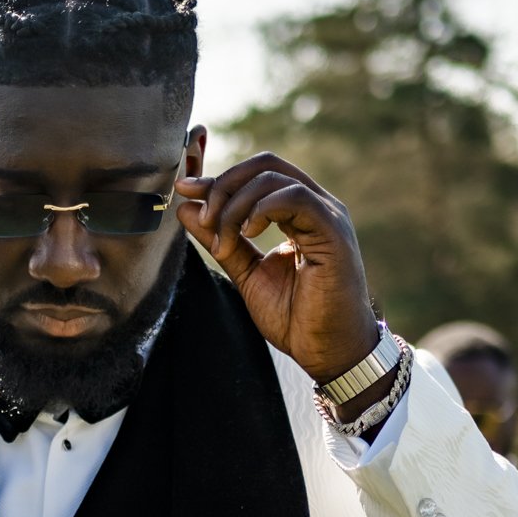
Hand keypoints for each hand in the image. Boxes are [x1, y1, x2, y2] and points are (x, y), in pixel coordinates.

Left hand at [174, 154, 382, 391]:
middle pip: (265, 165)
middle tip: (205, 219)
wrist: (327, 351)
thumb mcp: (246, 272)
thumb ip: (220, 239)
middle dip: (224, 185)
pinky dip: (261, 209)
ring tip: (224, 243)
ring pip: (273, 179)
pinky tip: (248, 235)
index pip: (257, 175)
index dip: (218, 179)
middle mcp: (316, 206)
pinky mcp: (333, 231)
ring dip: (236, 205)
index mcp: (299, 213)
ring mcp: (327, 215)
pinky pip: (294, 197)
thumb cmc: (296, 317)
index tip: (183, 189)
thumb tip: (186, 207)